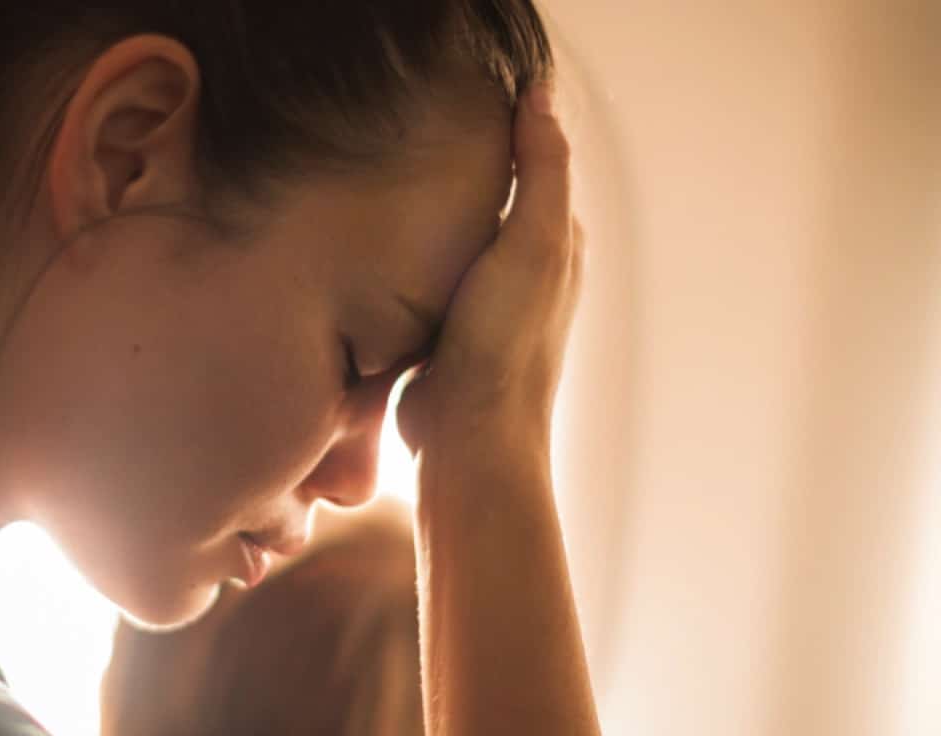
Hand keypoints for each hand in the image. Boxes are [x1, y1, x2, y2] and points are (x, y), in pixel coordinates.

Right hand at [396, 81, 583, 455]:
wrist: (467, 437)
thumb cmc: (504, 343)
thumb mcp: (533, 242)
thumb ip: (541, 168)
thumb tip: (540, 93)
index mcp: (557, 244)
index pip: (536, 164)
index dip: (508, 126)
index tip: (465, 93)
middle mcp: (527, 272)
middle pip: (493, 199)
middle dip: (465, 167)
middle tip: (417, 128)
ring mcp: (484, 304)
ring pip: (457, 236)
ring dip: (433, 212)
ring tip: (392, 175)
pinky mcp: (446, 331)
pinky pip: (427, 275)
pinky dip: (412, 254)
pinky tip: (383, 243)